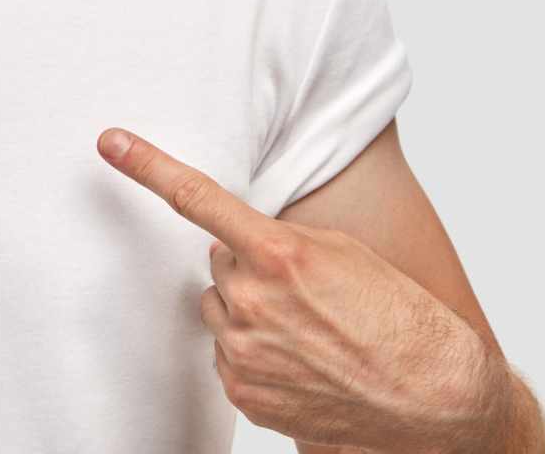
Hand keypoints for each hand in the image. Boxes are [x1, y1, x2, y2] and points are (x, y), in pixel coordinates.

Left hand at [95, 126, 503, 453]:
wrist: (434, 403)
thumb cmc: (400, 320)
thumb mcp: (345, 254)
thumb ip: (281, 238)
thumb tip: (237, 240)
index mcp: (278, 253)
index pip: (197, 198)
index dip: (148, 165)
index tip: (110, 142)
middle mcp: (252, 302)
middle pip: (219, 262)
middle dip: (250, 268)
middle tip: (304, 292)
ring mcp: (245, 352)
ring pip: (221, 308)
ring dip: (250, 311)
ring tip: (308, 330)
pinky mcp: (246, 393)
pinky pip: (228, 352)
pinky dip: (255, 351)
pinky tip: (300, 360)